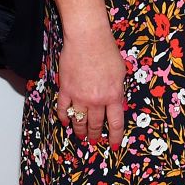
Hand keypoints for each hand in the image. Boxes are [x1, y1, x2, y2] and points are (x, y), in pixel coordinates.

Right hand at [57, 10, 127, 149]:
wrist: (87, 39)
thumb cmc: (107, 51)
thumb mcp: (120, 73)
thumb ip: (117, 90)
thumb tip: (115, 102)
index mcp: (113, 96)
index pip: (116, 123)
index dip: (115, 136)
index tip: (114, 145)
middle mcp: (96, 100)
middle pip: (96, 124)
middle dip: (96, 135)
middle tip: (94, 142)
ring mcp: (79, 96)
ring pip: (79, 121)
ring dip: (80, 131)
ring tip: (81, 136)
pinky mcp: (66, 90)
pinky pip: (63, 109)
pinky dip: (64, 118)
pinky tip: (65, 123)